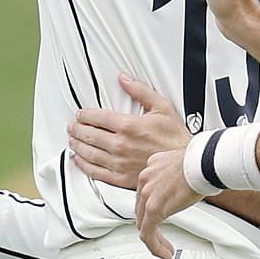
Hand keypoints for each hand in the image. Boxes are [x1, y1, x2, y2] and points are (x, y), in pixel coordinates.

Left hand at [69, 73, 188, 187]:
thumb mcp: (162, 107)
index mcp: (128, 125)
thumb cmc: (177, 138)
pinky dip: (83, 165)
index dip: (84, 115)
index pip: (96, 117)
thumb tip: (124, 79)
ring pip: (89, 153)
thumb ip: (140, 91)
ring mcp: (119, 163)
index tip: (80, 115)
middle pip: (89, 135)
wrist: (187, 165)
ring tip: (72, 140)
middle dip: (77, 129)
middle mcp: (120, 145)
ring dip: (77, 146)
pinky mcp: (121, 179)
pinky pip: (96, 172)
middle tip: (72, 126)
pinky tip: (78, 160)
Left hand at [133, 144, 200, 258]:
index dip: (151, 207)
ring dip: (153, 239)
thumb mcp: (187, 166)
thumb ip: (180, 177)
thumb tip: (190, 186)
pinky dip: (155, 246)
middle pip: (141, 208)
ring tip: (164, 250)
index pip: (146, 192)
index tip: (161, 217)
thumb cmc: (203, 161)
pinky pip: (148, 233)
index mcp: (153, 167)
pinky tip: (165, 253)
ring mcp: (148, 194)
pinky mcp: (154, 208)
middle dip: (150, 225)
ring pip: (143, 223)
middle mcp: (145, 179)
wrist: (205, 161)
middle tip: (161, 238)